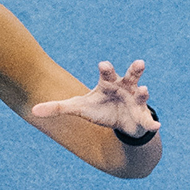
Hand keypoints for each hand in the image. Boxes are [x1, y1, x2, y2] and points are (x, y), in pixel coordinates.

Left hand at [30, 59, 155, 136]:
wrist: (118, 122)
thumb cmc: (98, 108)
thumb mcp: (78, 108)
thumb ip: (57, 107)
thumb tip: (33, 111)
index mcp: (108, 83)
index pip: (107, 72)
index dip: (106, 68)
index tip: (103, 65)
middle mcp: (124, 87)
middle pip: (130, 75)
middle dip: (134, 69)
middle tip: (139, 63)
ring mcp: (135, 100)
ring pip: (142, 93)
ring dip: (145, 91)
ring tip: (145, 90)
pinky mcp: (142, 115)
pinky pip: (148, 120)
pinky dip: (152, 122)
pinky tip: (157, 125)